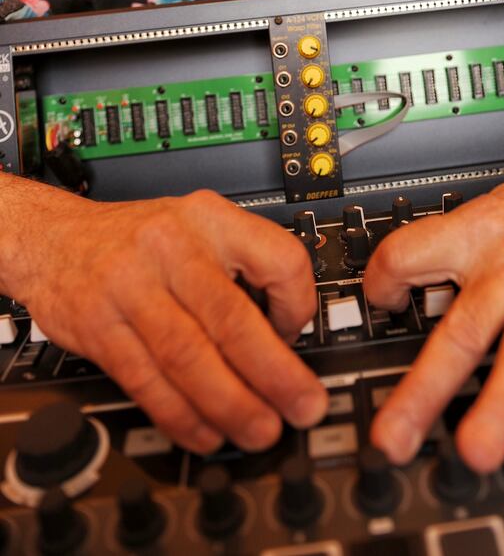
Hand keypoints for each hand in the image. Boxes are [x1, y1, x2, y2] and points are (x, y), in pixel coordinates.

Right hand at [10, 189, 326, 452]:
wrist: (54, 238)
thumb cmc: (138, 239)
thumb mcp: (197, 226)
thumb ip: (241, 266)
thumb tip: (287, 333)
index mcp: (210, 218)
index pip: (276, 258)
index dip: (297, 305)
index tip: (301, 336)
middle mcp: (172, 246)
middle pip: (231, 319)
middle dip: (274, 373)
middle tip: (302, 406)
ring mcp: (129, 285)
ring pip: (189, 356)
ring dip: (230, 403)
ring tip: (259, 430)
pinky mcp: (97, 326)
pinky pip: (146, 379)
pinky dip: (180, 414)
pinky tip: (205, 431)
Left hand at [364, 156, 503, 471]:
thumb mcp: (493, 210)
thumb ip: (454, 253)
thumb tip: (408, 294)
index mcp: (477, 234)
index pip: (408, 254)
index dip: (382, 280)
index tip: (382, 304)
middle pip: (462, 327)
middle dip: (424, 389)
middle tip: (394, 439)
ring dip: (500, 402)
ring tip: (478, 450)